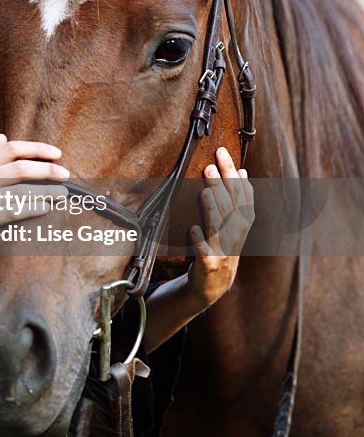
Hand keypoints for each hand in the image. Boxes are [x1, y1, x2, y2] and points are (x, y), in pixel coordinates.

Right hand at [0, 133, 69, 273]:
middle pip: (20, 166)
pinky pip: (17, 209)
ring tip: (62, 194)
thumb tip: (1, 137)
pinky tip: (46, 208)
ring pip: (23, 189)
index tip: (57, 153)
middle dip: (48, 170)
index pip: (10, 148)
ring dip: (48, 191)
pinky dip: (35, 207)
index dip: (36, 149)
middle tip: (66, 174)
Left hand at [187, 146, 254, 307]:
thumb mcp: (233, 222)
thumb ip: (237, 198)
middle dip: (221, 186)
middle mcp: (237, 234)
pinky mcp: (209, 263)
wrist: (214, 283)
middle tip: (210, 166)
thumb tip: (242, 171)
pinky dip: (200, 240)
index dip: (234, 174)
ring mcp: (224, 249)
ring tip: (205, 192)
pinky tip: (194, 228)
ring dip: (213, 209)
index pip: (242, 193)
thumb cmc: (221, 245)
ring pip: (220, 226)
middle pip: (231, 206)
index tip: (223, 153)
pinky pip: (205, 251)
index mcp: (243, 221)